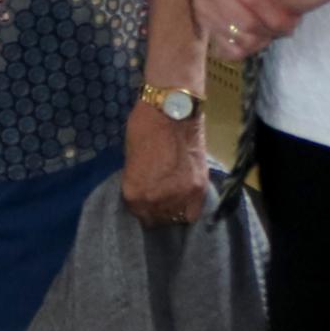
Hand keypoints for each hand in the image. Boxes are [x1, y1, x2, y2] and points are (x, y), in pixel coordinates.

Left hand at [123, 101, 210, 224]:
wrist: (172, 110)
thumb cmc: (144, 127)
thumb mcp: (131, 159)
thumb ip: (137, 181)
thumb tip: (144, 191)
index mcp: (134, 193)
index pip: (138, 215)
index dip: (143, 208)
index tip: (147, 201)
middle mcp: (155, 201)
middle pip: (157, 220)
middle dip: (157, 211)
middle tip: (161, 198)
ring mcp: (179, 197)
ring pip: (176, 218)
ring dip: (174, 210)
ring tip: (174, 199)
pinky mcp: (198, 189)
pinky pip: (194, 212)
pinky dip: (190, 209)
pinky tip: (187, 199)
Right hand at [192, 0, 302, 63]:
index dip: (277, 14)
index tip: (296, 20)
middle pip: (244, 23)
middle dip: (271, 30)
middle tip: (289, 27)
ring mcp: (199, 5)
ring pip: (235, 37)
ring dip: (260, 40)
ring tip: (276, 30)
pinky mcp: (198, 20)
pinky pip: (224, 46)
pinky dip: (244, 48)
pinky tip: (259, 37)